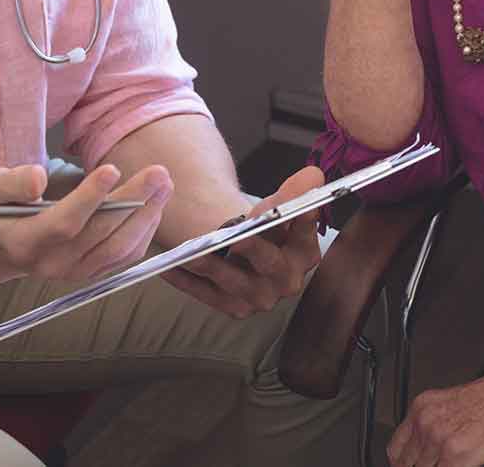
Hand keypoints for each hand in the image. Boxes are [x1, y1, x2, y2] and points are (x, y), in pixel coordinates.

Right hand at [0, 162, 172, 282]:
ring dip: (146, 216)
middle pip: (100, 235)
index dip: (89, 198)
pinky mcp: (92, 273)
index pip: (64, 224)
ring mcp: (75, 273)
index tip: (112, 169)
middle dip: (133, 202)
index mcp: (25, 242)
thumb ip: (13, 183)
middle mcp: (52, 264)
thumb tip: (38, 179)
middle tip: (158, 172)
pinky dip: (144, 230)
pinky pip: (124, 255)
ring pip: (118, 248)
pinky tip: (155, 204)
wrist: (1, 246)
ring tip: (164, 184)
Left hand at [162, 165, 325, 318]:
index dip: (302, 221)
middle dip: (253, 248)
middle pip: (269, 263)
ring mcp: (259, 298)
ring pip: (232, 279)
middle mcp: (287, 281)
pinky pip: (205, 293)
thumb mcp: (280, 207)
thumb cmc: (267, 228)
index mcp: (306, 254)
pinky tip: (169, 265)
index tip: (295, 207)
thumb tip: (313, 176)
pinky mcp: (233, 307)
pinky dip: (187, 280)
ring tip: (192, 251)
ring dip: (211, 264)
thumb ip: (294, 192)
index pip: (305, 233)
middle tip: (237, 238)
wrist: (249, 255)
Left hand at [388, 353, 483, 466]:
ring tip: (450, 466)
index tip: (410, 466)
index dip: (403, 464)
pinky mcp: (459, 455)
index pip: (396, 449)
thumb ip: (437, 426)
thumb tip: (429, 452)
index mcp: (424, 407)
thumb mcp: (455, 405)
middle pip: (404, 465)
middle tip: (433, 466)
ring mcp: (441, 440)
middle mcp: (427, 422)